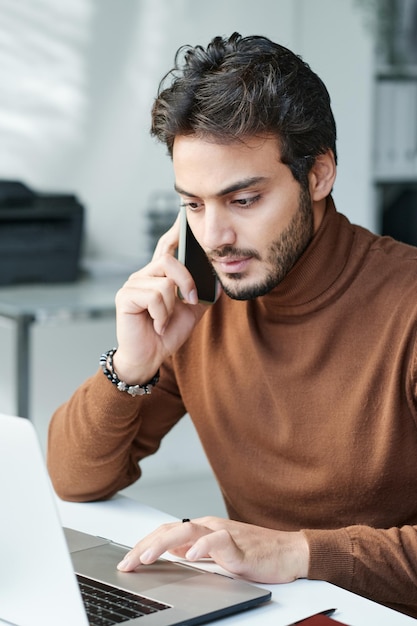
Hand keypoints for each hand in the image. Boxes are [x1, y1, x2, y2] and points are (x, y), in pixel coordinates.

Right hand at [113, 214, 210, 383]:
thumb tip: (218, 280)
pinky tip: (156, 324)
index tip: (184, 216)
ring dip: (171, 307)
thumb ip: (203, 295)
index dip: (175, 231)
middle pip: (170, 260)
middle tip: (190, 301)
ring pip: (165, 283)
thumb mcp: (192, 312)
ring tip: (164, 321)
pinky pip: (154, 296)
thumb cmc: (166, 334)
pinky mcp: (125, 297)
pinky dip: (161, 315)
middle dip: (187, 282)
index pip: (167, 246)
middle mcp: (144, 275)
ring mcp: (132, 285)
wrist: (149, 357)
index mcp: (159, 275)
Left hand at [117, 517, 309, 583]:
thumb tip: (172, 551)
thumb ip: (196, 550)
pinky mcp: (240, 545)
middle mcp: (210, 526)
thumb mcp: (218, 553)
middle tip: (127, 563)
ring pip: (188, 532)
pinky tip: (191, 556)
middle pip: (171, 531)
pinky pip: (219, 542)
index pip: (166, 533)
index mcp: (203, 529)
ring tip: (147, 558)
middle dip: (145, 546)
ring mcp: (224, 533)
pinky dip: (203, 547)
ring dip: (164, 544)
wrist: (288, 552)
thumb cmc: (256, 553)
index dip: (144, 545)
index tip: (127, 560)